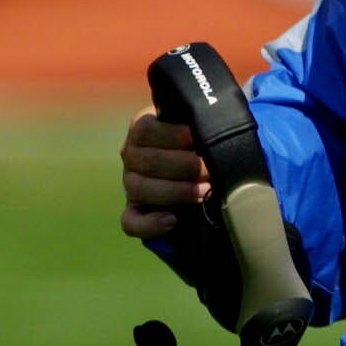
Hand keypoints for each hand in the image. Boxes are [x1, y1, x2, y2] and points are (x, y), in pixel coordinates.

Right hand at [119, 106, 208, 239]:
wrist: (201, 170)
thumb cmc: (203, 142)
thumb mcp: (199, 129)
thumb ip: (201, 123)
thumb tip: (215, 122)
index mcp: (143, 129)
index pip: (145, 129)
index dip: (171, 134)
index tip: (195, 137)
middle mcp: (132, 155)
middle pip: (147, 161)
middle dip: (184, 166)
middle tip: (210, 169)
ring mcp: (131, 184)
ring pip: (139, 188)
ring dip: (176, 191)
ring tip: (205, 191)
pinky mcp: (134, 211)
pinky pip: (130, 222)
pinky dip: (150, 224)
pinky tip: (172, 220)